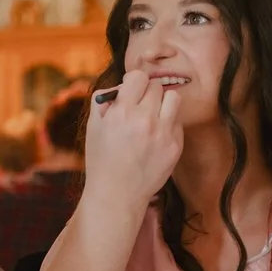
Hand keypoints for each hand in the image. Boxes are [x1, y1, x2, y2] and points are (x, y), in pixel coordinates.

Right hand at [83, 69, 182, 207]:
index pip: (139, 76)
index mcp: (122, 111)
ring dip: (163, 104)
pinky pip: (177, 122)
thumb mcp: (94, 127)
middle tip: (140, 108)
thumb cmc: (102, 160)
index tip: (131, 92)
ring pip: (173, 98)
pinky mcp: (175, 146)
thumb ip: (104, 100)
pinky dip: (168, 125)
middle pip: (156, 86)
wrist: (117, 194)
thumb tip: (120, 86)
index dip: (134, 83)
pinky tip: (156, 138)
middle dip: (147, 94)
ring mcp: (162, 133)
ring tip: (153, 116)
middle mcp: (144, 119)